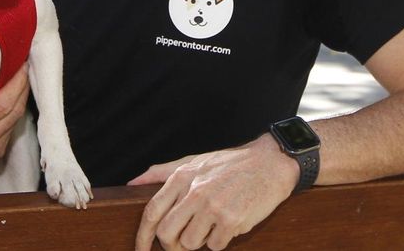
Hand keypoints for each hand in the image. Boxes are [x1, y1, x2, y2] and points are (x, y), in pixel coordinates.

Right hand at [0, 66, 30, 175]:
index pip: (2, 104)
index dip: (17, 84)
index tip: (22, 66)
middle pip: (14, 112)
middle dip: (23, 88)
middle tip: (24, 67)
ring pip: (15, 122)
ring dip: (20, 99)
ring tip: (20, 79)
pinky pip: (10, 130)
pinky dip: (13, 112)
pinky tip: (12, 98)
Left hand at [129, 135, 299, 249]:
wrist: (270, 163)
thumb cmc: (231, 164)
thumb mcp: (195, 160)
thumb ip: (162, 172)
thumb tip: (132, 183)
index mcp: (183, 177)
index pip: (152, 212)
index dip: (142, 236)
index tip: (140, 249)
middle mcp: (195, 191)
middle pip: (167, 234)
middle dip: (172, 245)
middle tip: (182, 242)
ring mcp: (213, 207)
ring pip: (190, 244)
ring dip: (199, 241)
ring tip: (211, 225)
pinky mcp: (232, 220)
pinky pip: (215, 246)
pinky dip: (220, 240)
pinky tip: (228, 224)